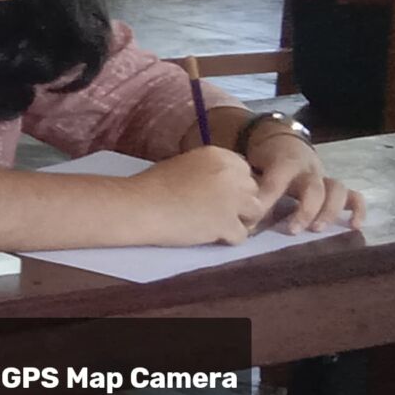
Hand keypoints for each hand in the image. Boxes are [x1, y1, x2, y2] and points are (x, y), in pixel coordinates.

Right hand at [129, 146, 266, 244]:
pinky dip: (227, 239)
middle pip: (253, 191)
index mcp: (219, 156)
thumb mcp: (184, 166)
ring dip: (240, 220)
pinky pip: (242, 235)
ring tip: (217, 226)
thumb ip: (209, 172)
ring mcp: (231, 200)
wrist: (139, 206)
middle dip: (240, 203)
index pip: (245, 171)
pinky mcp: (226, 224)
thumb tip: (223, 188)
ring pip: (256, 212)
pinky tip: (209, 236)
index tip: (215, 194)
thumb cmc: (151, 186)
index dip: (234, 185)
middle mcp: (231, 174)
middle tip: (216, 212)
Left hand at [247, 133, 364, 232]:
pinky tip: (354, 226)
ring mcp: (324, 176)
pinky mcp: (335, 186)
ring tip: (317, 230)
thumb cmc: (264, 159)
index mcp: (283, 162)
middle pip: (314, 187)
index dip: (267, 199)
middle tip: (293, 231)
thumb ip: (249, 189)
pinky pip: (354, 195)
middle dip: (305, 211)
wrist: (281, 141)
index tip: (256, 217)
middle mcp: (308, 169)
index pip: (277, 181)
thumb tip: (242, 219)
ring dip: (329, 212)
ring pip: (337, 190)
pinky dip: (357, 210)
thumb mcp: (251, 167)